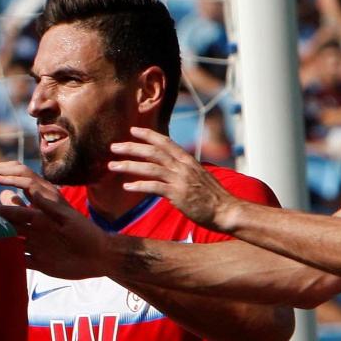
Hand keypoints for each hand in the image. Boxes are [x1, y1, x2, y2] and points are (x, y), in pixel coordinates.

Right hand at [0, 161, 112, 279]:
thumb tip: (29, 188)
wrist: (101, 256)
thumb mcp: (69, 218)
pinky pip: (20, 260)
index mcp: (40, 217)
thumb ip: (49, 205)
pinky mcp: (40, 263)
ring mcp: (36, 247)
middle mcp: (35, 230)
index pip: (14, 210)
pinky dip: (9, 261)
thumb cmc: (88, 234)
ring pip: (11, 242)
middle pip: (8, 225)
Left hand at [107, 127, 241, 232]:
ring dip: (129, 165)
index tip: (132, 130)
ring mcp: (180, 180)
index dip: (148, 135)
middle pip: (153, 152)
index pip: (165, 142)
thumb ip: (183, 170)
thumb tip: (170, 169)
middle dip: (132, 147)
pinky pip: (154, 187)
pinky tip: (126, 186)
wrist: (227, 210)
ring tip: (113, 165)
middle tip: (114, 146)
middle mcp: (183, 167)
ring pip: (150, 167)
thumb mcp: (198, 177)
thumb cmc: (213, 197)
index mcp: (188, 160)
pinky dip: (139, 185)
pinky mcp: (178, 195)